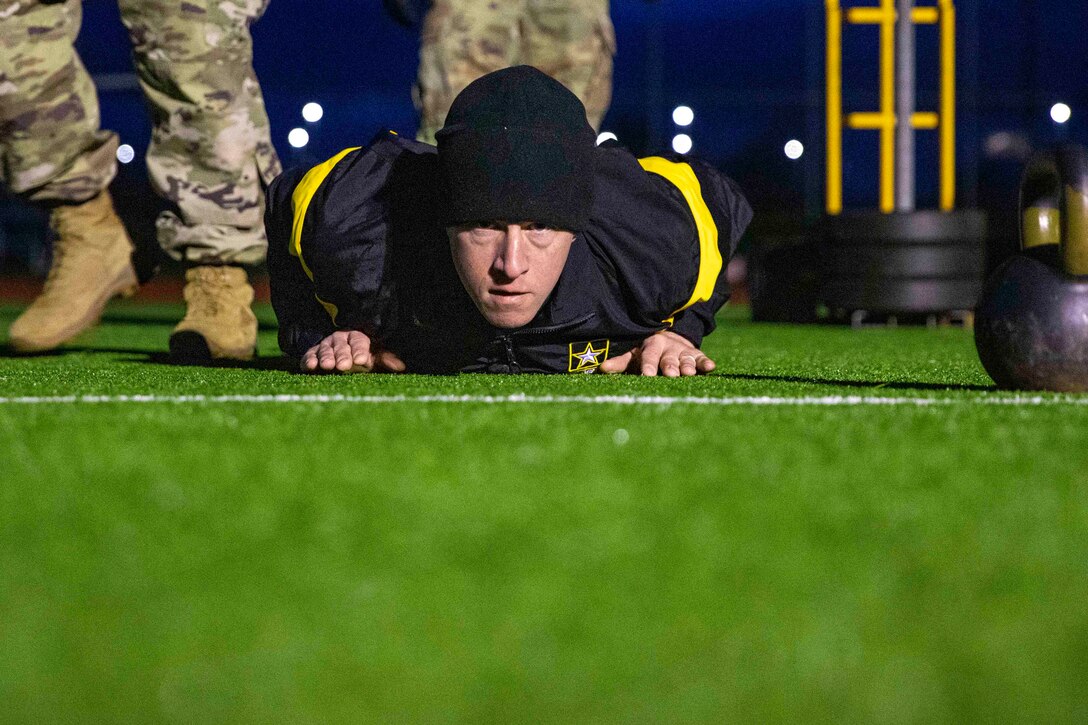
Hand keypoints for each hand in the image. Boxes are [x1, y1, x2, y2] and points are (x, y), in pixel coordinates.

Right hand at [301, 330, 405, 372]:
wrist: (340, 356)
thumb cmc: (362, 356)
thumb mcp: (375, 356)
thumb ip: (385, 359)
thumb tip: (401, 366)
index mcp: (358, 337)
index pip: (359, 341)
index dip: (360, 350)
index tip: (361, 360)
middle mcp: (340, 339)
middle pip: (341, 346)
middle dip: (342, 355)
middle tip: (344, 366)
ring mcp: (325, 345)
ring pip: (325, 350)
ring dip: (325, 358)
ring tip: (327, 366)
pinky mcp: (312, 354)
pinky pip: (309, 355)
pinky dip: (309, 360)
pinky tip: (310, 367)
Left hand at [599, 330, 715, 376]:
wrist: (669, 337)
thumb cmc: (647, 351)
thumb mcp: (634, 354)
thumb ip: (621, 362)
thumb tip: (602, 368)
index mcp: (652, 345)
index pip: (649, 356)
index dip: (648, 365)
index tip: (647, 375)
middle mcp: (668, 347)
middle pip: (669, 359)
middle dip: (670, 367)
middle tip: (671, 375)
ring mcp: (683, 351)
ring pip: (686, 359)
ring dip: (688, 366)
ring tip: (689, 373)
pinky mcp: (697, 355)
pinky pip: (702, 358)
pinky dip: (706, 363)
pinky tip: (711, 367)